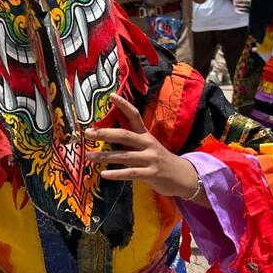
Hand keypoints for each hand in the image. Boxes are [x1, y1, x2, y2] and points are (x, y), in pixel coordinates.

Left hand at [85, 94, 200, 199]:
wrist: (184, 177)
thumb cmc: (161, 162)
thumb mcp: (149, 148)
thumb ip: (132, 144)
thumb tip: (110, 139)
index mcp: (146, 135)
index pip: (135, 115)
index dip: (124, 105)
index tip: (111, 96)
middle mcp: (148, 144)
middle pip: (125, 135)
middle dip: (105, 134)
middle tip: (88, 133)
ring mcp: (150, 159)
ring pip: (124, 156)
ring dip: (105, 157)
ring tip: (89, 156)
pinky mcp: (151, 174)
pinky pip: (130, 173)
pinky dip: (116, 174)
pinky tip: (104, 174)